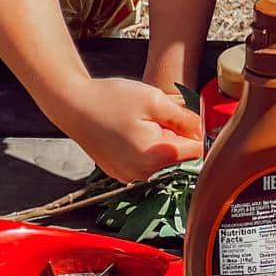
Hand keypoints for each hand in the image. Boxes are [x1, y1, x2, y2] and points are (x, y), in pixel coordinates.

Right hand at [57, 76, 203, 182]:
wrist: (73, 105)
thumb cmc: (110, 100)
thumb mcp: (155, 100)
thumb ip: (185, 118)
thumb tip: (203, 129)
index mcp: (154, 156)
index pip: (197, 152)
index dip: (198, 132)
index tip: (188, 118)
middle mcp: (143, 173)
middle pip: (179, 156)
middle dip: (176, 135)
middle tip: (157, 115)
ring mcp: (130, 176)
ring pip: (162, 159)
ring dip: (160, 141)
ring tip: (140, 122)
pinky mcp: (121, 173)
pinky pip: (145, 161)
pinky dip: (145, 147)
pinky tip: (130, 130)